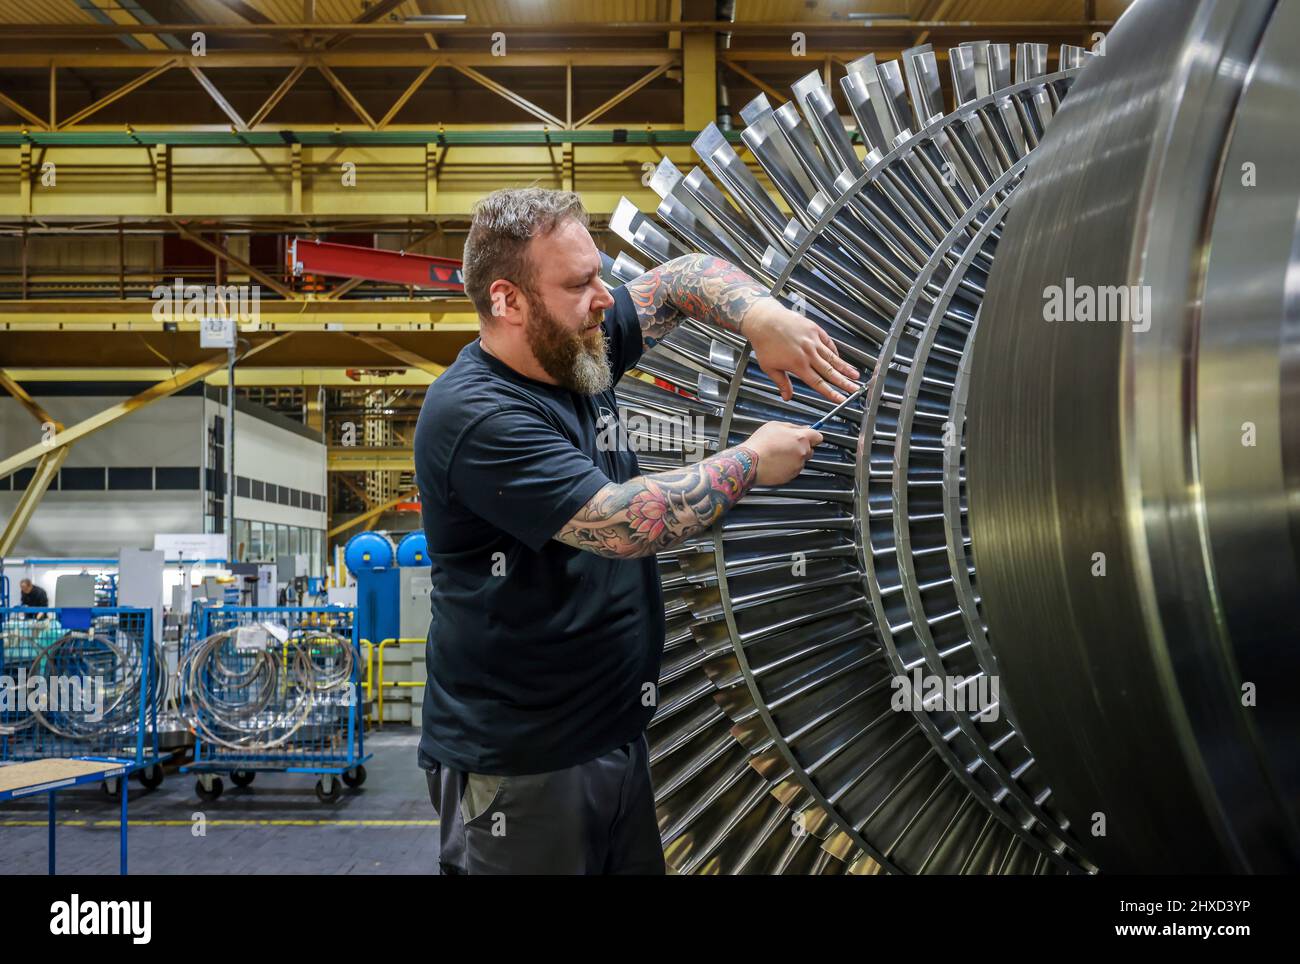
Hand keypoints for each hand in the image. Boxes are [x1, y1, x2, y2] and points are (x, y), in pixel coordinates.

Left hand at [742, 299, 858, 402]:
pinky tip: (839, 357)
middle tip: (855, 389)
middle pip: (830, 371)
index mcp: (798, 365)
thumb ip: (782, 383)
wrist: (764, 319)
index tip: (841, 399)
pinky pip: (828, 342)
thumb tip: (787, 397)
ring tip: (855, 375)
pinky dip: (834, 351)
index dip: (831, 393)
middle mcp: (808, 353)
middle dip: (844, 382)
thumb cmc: (764, 342)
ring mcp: (813, 340)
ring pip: (832, 357)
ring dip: (845, 367)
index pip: (818, 383)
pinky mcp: (814, 329)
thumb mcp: (769, 367)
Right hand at [743, 421, 822, 485]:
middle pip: (810, 450)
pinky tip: (776, 462)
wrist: (750, 462)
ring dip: (794, 457)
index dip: (813, 436)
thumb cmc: (760, 443)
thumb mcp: (775, 425)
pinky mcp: (791, 476)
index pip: (818, 437)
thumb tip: (804, 428)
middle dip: (802, 447)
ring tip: (778, 454)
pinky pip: (793, 469)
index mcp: (800, 438)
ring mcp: (797, 465)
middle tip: (787, 445)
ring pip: (801, 460)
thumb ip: (793, 426)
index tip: (808, 436)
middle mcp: (802, 452)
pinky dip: (788, 466)